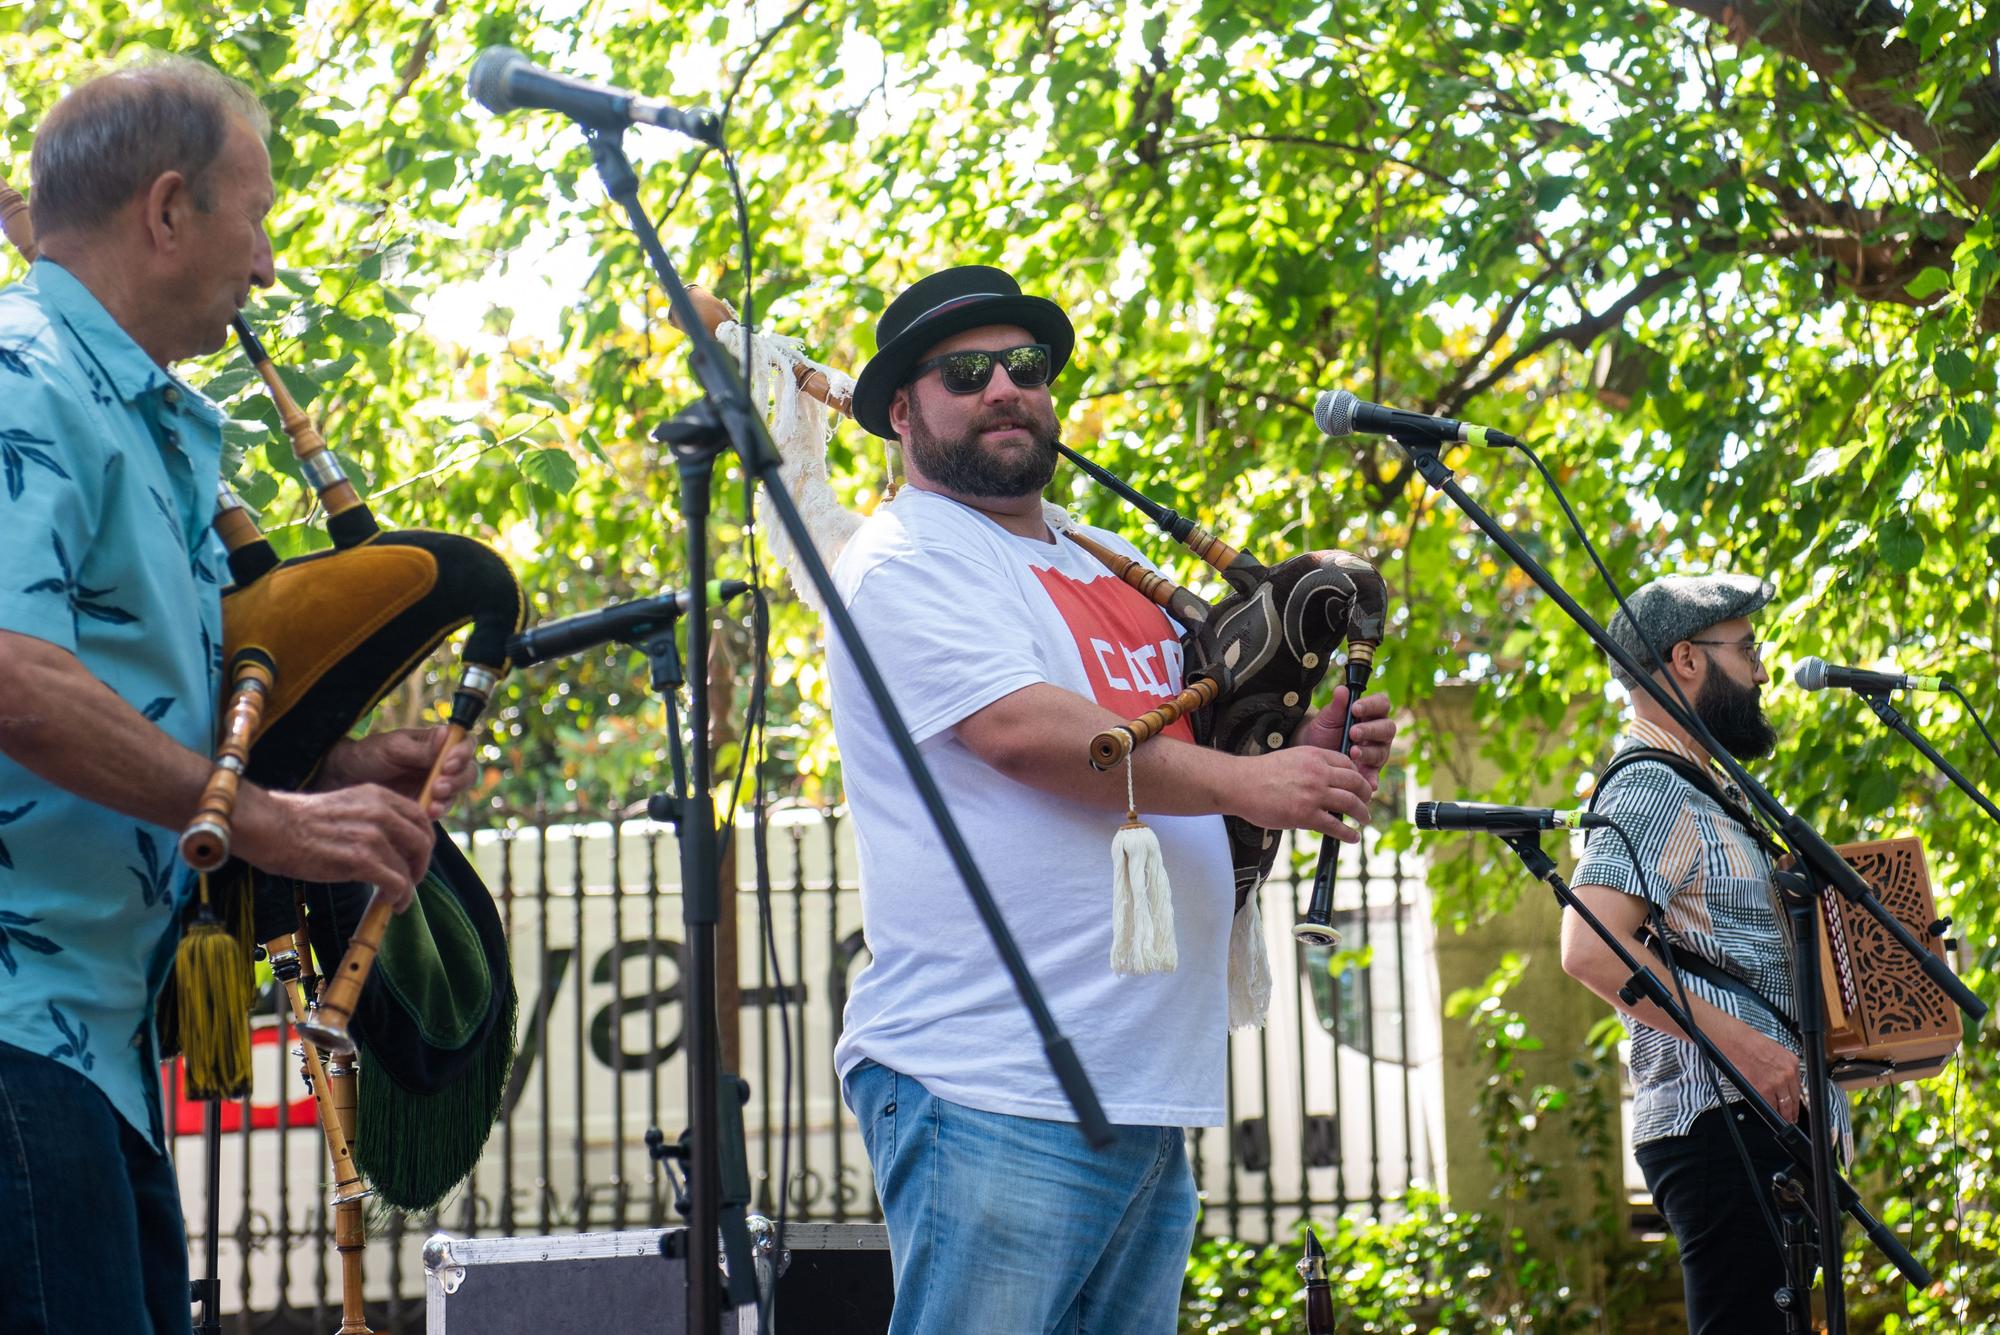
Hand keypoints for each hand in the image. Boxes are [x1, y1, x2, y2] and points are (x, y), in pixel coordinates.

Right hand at [233, 783, 435, 911]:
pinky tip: (389, 903)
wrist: (271, 827)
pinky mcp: (361, 859)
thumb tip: (390, 844)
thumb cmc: (299, 822)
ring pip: (409, 867)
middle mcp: (381, 812)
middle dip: (421, 866)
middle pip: (423, 842)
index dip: (424, 841)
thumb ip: (372, 818)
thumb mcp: (346, 807)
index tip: (416, 858)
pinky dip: (399, 897)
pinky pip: (396, 883)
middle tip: (411, 881)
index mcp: (378, 795)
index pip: (421, 817)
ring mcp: (373, 835)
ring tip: (397, 899)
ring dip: (408, 888)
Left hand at [316, 725, 474, 819]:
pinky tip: (428, 812)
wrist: (343, 779)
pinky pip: (440, 810)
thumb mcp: (393, 748)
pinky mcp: (426, 805)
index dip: (462, 754)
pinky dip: (438, 811)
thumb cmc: (368, 755)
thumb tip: (448, 734)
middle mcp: (440, 765)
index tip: (447, 763)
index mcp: (436, 744)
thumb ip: (422, 747)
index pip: (464, 745)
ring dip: (449, 797)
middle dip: (457, 780)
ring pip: (457, 793)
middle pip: (467, 772)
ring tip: (433, 801)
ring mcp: (435, 787)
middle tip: (438, 786)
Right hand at [1226, 746, 1374, 842]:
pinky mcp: (1306, 815)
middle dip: (1366, 794)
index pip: (1348, 764)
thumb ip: (1311, 766)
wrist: (1240, 784)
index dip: (1358, 776)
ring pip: (1351, 803)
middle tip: (1367, 803)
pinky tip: (1352, 837)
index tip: (1359, 785)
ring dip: (1362, 813)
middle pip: (1355, 782)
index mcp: (1314, 755)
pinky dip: (1348, 833)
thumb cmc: (1261, 773)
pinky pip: (1336, 826)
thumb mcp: (1291, 758)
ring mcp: (1314, 794)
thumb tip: (1327, 782)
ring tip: (1365, 820)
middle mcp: (1318, 773)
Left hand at [1291, 687, 1395, 786]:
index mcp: (1372, 713)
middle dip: (1370, 730)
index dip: (1372, 705)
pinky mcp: (1371, 770)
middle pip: (1387, 728)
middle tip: (1353, 733)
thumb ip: (1336, 706)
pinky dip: (1372, 779)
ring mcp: (1377, 751)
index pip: (1382, 704)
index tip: (1355, 708)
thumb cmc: (1324, 729)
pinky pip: (1376, 774)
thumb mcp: (1327, 718)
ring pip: (1382, 751)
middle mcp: (1379, 732)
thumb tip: (1341, 690)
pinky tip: (1367, 783)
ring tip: (1352, 752)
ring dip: (1368, 751)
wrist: (1313, 751)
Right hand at [1727, 1028, 1804, 1121]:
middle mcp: (1787, 1073)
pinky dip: (1772, 1113)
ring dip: (1786, 1115)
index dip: (1798, 1098)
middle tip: (1793, 1117)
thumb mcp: (1774, 1051)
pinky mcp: (1763, 1089)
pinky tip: (1773, 1117)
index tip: (1797, 1104)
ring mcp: (1776, 1082)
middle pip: (1795, 1098)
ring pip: (1785, 1105)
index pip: (1799, 1086)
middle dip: (1794, 1110)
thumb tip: (1781, 1078)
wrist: (1734, 1040)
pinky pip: (1770, 1106)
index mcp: (1791, 1062)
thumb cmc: (1747, 1041)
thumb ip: (1781, 1066)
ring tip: (1785, 1120)